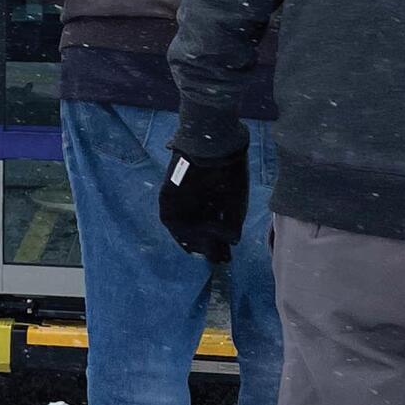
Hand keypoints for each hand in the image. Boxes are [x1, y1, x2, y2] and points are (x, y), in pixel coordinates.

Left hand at [158, 148, 248, 263]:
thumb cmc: (229, 170)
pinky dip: (180, 233)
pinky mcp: (167, 195)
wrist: (212, 145)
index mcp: (212, 197)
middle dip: (208, 246)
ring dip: (194, 242)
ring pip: (184, 227)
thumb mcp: (237, 200)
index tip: (226, 257)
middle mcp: (195, 199)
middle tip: (218, 260)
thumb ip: (233, 222)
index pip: (214, 225)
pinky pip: (170, 220)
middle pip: (199, 229)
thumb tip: (234, 241)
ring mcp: (180, 198)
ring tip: (207, 252)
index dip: (219, 242)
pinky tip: (192, 242)